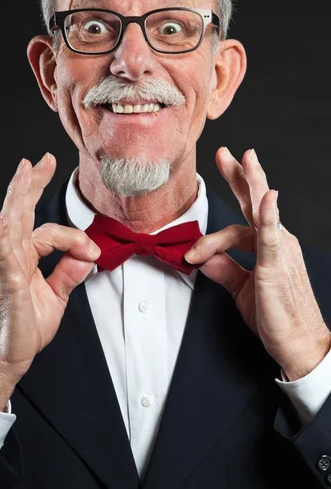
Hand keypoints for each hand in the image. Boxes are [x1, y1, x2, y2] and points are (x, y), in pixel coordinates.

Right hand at [0, 153, 100, 407]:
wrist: (6, 359)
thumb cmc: (24, 328)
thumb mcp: (55, 297)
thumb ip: (69, 273)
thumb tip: (87, 255)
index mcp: (26, 258)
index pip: (52, 232)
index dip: (76, 237)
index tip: (93, 251)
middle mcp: (15, 257)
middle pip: (23, 212)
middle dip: (32, 184)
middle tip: (41, 160)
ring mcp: (7, 268)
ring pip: (13, 224)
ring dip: (19, 195)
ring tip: (24, 170)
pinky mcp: (6, 284)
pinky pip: (1, 255)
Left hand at [185, 147, 330, 380]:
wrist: (297, 344)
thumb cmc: (275, 316)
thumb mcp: (240, 288)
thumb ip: (222, 269)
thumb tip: (199, 257)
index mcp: (267, 246)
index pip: (243, 217)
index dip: (227, 202)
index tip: (211, 194)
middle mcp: (276, 242)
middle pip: (255, 202)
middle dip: (240, 175)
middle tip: (225, 153)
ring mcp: (279, 251)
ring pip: (260, 212)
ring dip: (251, 184)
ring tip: (245, 158)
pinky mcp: (276, 266)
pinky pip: (271, 236)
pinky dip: (268, 216)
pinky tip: (267, 196)